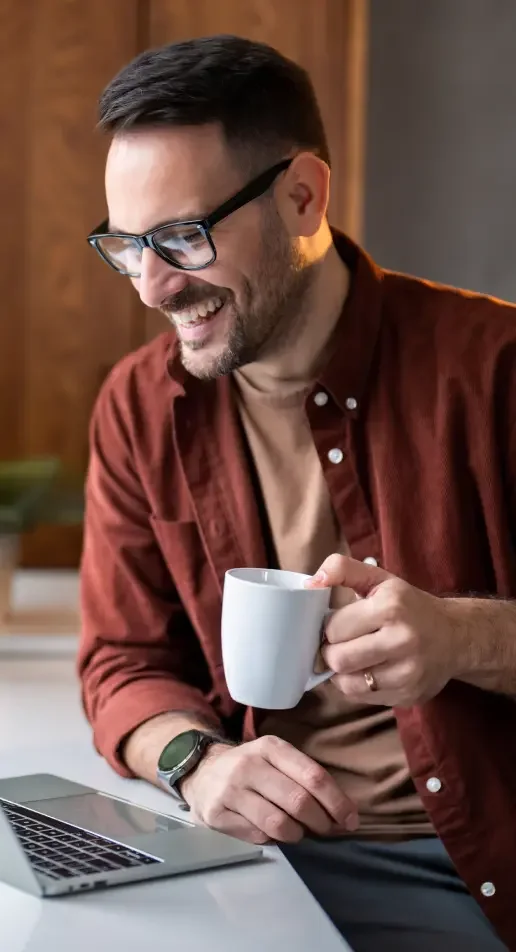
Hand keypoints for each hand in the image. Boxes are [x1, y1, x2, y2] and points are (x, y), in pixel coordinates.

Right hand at [180, 734, 358, 844]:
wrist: (201, 771)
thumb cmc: (251, 767)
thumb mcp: (275, 758)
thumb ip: (304, 777)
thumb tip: (343, 811)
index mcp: (270, 747)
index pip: (313, 776)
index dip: (337, 802)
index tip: (350, 820)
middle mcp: (249, 765)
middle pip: (299, 802)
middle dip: (321, 822)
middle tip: (328, 830)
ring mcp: (230, 791)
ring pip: (279, 824)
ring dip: (297, 834)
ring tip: (299, 832)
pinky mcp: (217, 814)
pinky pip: (258, 836)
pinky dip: (272, 840)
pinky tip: (272, 833)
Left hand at [307, 555, 462, 706]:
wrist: (456, 636)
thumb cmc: (409, 606)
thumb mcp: (379, 579)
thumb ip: (342, 570)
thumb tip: (311, 583)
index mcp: (391, 607)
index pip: (334, 628)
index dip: (328, 627)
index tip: (336, 624)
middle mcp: (402, 641)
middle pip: (338, 660)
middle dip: (331, 652)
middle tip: (338, 644)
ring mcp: (407, 673)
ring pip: (347, 684)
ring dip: (341, 673)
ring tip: (351, 657)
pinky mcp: (408, 696)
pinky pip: (362, 699)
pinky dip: (356, 686)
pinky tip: (366, 670)